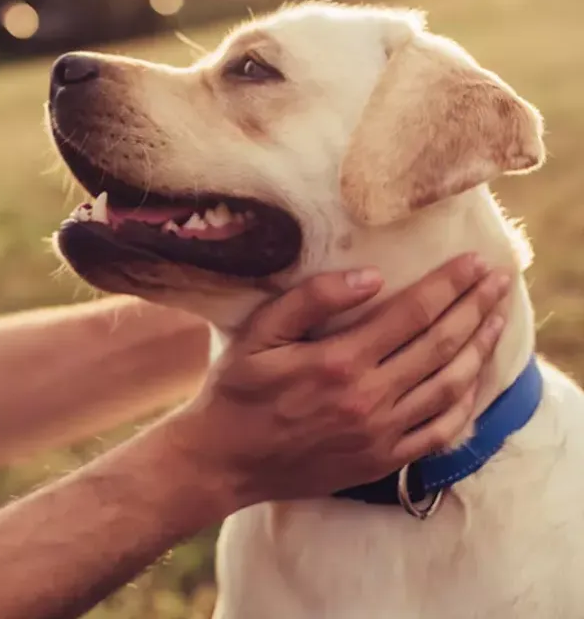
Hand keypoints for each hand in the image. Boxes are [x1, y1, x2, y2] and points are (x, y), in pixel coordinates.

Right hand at [176, 254, 510, 508]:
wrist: (224, 461)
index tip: (475, 261)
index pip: (412, 313)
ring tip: (496, 321)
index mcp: (338, 361)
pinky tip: (474, 380)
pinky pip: (440, 432)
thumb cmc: (236, 390)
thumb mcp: (258, 334)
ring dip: (479, 350)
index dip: (449, 284)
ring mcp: (380, 433)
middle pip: (441, 345)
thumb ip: (310, 300)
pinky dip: (466, 404)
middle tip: (500, 280)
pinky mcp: (382, 460)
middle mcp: (368, 398)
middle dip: (476, 308)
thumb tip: (370, 277)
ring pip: (449, 387)